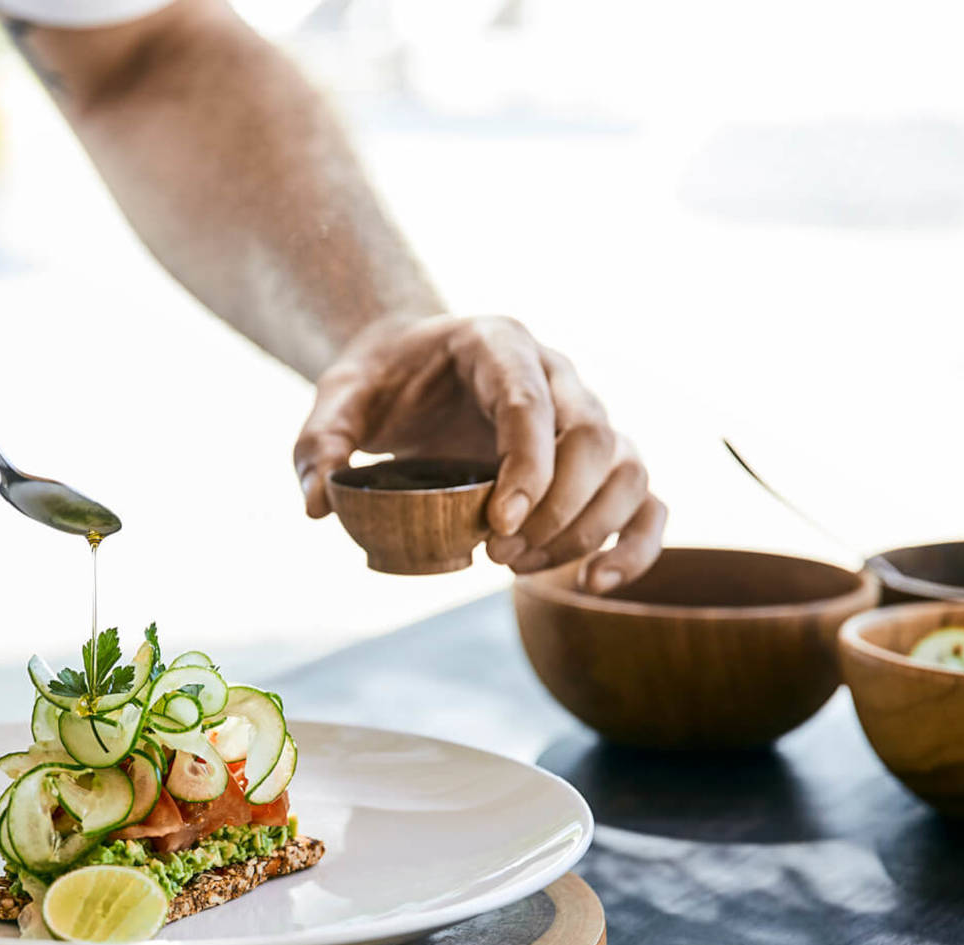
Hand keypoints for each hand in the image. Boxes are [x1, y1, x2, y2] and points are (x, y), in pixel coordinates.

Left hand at [294, 314, 664, 591]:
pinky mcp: (598, 459)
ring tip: (516, 565)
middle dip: (553, 508)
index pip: (532, 402)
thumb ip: (321, 441)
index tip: (496, 524)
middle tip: (494, 551)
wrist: (413, 366)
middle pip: (593, 437)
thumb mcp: (339, 396)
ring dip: (585, 529)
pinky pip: (645, 499)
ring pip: (627, 468)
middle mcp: (557, 373)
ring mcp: (586, 415)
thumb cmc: (383, 379)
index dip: (526, 467)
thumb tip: (318, 506)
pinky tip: (595, 582)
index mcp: (497, 344)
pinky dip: (635, 544)